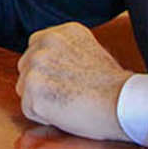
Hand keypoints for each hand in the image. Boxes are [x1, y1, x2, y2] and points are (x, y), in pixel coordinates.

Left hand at [15, 22, 131, 140]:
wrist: (123, 102)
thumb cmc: (112, 85)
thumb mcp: (90, 51)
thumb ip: (66, 51)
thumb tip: (50, 64)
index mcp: (60, 32)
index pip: (35, 46)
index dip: (46, 67)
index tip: (61, 78)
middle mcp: (44, 43)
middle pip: (25, 67)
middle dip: (39, 83)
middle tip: (66, 94)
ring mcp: (36, 66)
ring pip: (24, 88)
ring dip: (40, 100)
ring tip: (68, 103)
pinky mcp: (33, 90)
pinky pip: (29, 109)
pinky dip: (43, 116)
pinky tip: (65, 113)